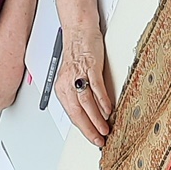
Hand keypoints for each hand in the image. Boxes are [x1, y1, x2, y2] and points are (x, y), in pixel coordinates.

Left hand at [56, 25, 113, 145]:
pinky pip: (95, 87)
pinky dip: (102, 100)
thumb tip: (93, 113)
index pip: (72, 114)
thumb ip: (82, 94)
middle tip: (99, 139)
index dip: (83, 129)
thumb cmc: (78, 53)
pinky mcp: (89, 66)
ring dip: (96, 118)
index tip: (93, 138)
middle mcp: (68, 83)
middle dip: (89, 129)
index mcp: (62, 88)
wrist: (79, 30)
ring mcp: (79, 75)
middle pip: (77, 112)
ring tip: (105, 129)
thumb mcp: (76, 77)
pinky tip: (108, 109)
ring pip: (86, 103)